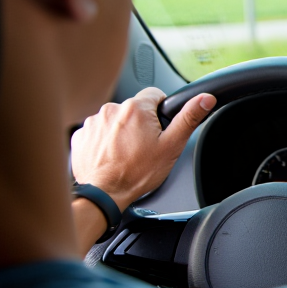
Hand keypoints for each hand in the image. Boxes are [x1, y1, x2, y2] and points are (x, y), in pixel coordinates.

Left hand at [70, 87, 214, 209]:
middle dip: (140, 123)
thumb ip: (188, 118)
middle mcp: (111, 110)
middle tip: (144, 146)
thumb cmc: (137, 172)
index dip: (160, 111)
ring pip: (115, 120)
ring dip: (121, 132)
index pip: (154, 94)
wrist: (104, 193)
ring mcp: (93, 122)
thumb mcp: (171, 146)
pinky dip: (105, 141)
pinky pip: (98, 131)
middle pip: (134, 109)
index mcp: (135, 109)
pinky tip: (112, 155)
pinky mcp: (81, 135)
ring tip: (127, 153)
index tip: (158, 128)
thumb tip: (205, 98)